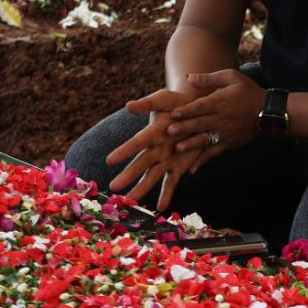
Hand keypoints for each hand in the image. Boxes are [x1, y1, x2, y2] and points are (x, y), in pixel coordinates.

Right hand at [106, 89, 198, 209]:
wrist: (197, 112)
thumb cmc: (177, 104)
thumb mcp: (163, 99)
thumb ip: (148, 104)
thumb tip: (129, 106)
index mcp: (151, 133)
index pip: (136, 143)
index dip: (124, 151)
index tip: (109, 160)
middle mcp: (155, 149)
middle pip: (140, 164)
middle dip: (128, 175)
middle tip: (113, 188)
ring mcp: (166, 160)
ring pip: (153, 177)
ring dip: (143, 189)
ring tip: (131, 201)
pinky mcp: (180, 166)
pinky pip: (172, 182)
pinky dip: (167, 194)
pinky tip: (162, 208)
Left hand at [166, 69, 268, 169]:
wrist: (268, 112)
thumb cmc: (248, 92)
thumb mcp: (232, 77)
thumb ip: (210, 79)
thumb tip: (189, 78)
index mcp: (221, 102)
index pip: (201, 107)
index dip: (187, 111)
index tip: (173, 114)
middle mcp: (222, 119)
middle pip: (201, 124)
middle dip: (184, 128)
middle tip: (169, 132)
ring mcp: (225, 133)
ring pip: (206, 139)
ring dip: (192, 145)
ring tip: (179, 149)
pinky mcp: (228, 144)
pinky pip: (214, 153)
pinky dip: (202, 161)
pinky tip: (191, 170)